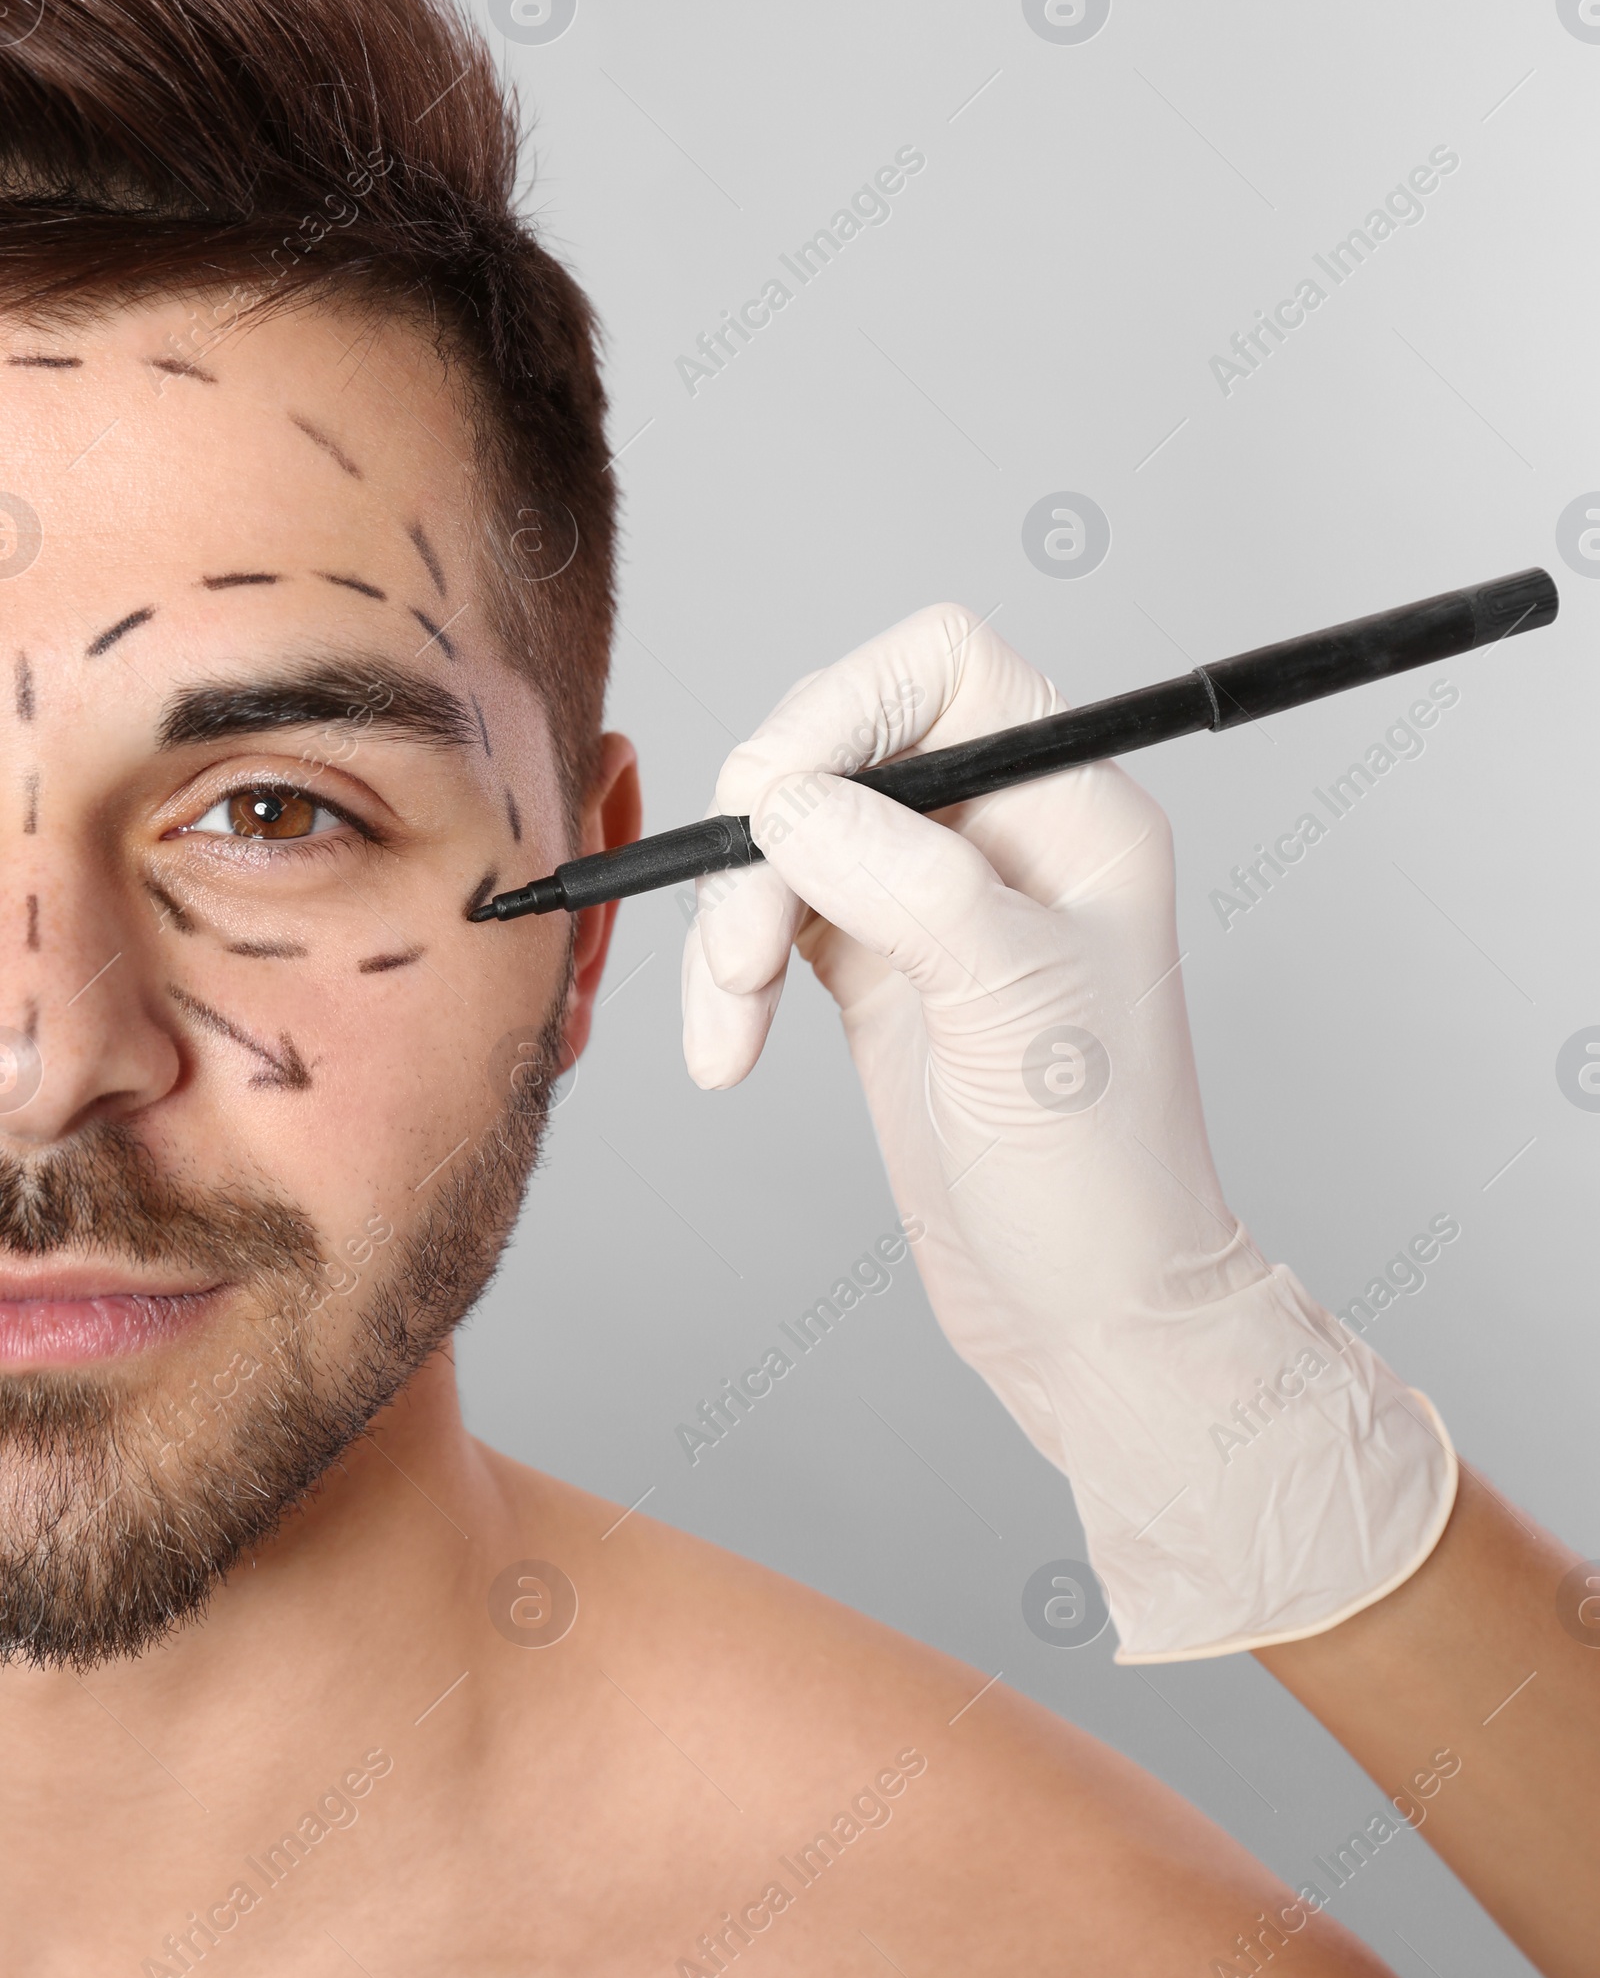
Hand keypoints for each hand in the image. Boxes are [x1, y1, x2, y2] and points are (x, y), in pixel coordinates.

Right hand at [680, 605, 1454, 1660]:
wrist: (1087, 1311)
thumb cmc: (1098, 1173)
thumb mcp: (1016, 1009)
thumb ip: (905, 879)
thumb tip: (787, 797)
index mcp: (1074, 809)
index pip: (945, 667)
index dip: (845, 702)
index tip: (775, 795)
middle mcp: (1003, 834)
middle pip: (842, 741)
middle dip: (766, 829)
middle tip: (740, 940)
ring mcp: (933, 898)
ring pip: (790, 830)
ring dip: (734, 916)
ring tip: (729, 1022)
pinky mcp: (876, 965)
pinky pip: (772, 914)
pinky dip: (731, 968)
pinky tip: (728, 1046)